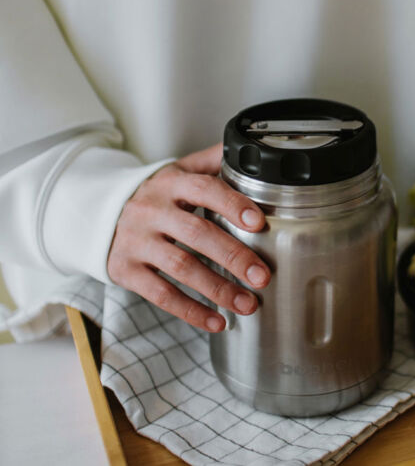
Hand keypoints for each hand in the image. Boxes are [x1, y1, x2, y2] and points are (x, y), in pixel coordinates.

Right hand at [107, 143, 269, 331]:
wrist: (97, 213)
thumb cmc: (154, 196)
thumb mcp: (178, 172)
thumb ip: (212, 162)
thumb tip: (250, 147)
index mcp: (171, 183)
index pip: (204, 190)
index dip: (233, 205)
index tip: (259, 223)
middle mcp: (152, 211)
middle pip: (196, 234)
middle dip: (233, 256)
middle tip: (262, 276)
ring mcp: (136, 241)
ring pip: (181, 268)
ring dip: (218, 289)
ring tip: (248, 304)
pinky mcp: (125, 270)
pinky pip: (160, 294)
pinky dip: (190, 311)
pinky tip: (217, 321)